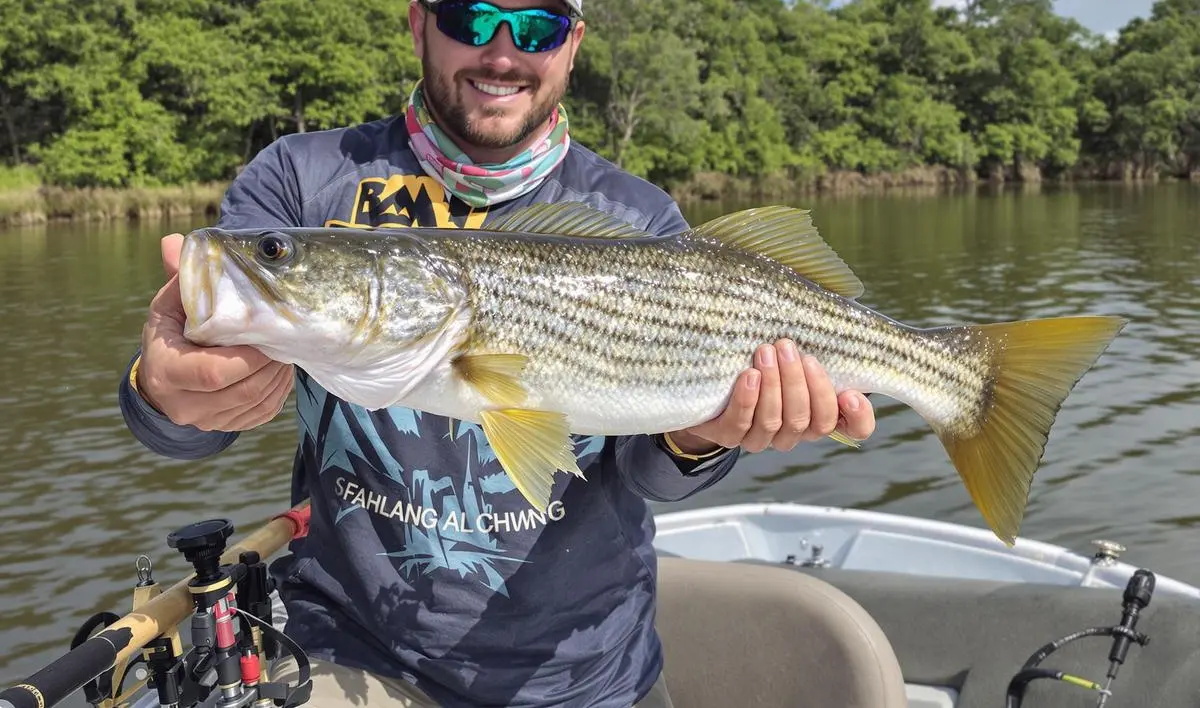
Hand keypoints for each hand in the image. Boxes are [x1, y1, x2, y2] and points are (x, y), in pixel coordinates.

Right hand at [134, 233, 293, 431]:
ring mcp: (208, 421)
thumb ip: (182, 279)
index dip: (249, 356)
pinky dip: (278, 390)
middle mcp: (185, 405)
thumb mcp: (171, 306)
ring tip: (286, 349)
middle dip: (272, 363)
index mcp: (167, 371)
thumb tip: (174, 241)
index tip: (264, 332)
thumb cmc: (172, 334)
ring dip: (280, 375)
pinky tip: (280, 369)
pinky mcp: (228, 427)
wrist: (163, 381)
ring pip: (259, 402)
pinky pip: (264, 412)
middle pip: (245, 389)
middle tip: (285, 337)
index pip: (216, 371)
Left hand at [668, 339, 874, 454]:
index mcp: (817, 413)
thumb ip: (816, 339)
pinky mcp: (729, 436)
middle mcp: (794, 431)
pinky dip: (748, 400)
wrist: (710, 375)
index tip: (852, 394)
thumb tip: (835, 313)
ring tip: (766, 352)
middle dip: (802, 383)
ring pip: (778, 422)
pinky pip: (741, 425)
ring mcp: (761, 438)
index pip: (855, 429)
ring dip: (775, 385)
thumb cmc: (761, 354)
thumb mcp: (792, 346)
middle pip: (812, 421)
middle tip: (789, 348)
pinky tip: (749, 375)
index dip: (859, 417)